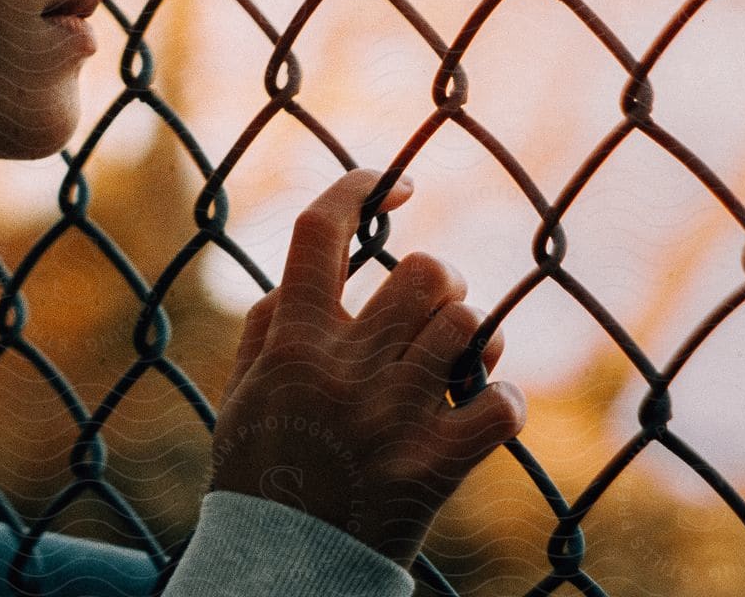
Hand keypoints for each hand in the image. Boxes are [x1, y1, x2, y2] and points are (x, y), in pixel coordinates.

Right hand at [206, 169, 525, 570]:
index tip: (395, 185)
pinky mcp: (433, 467)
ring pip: (470, 329)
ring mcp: (392, 418)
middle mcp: (344, 370)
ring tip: (458, 357)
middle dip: (439, 280)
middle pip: (424, 273)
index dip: (360, 187)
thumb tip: (311, 271)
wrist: (282, 564)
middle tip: (432, 306)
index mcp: (292, 341)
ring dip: (471, 337)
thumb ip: (271, 324)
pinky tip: (481, 407)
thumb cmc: (259, 468)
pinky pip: (499, 404)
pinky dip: (500, 398)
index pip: (320, 231)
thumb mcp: (244, 389)